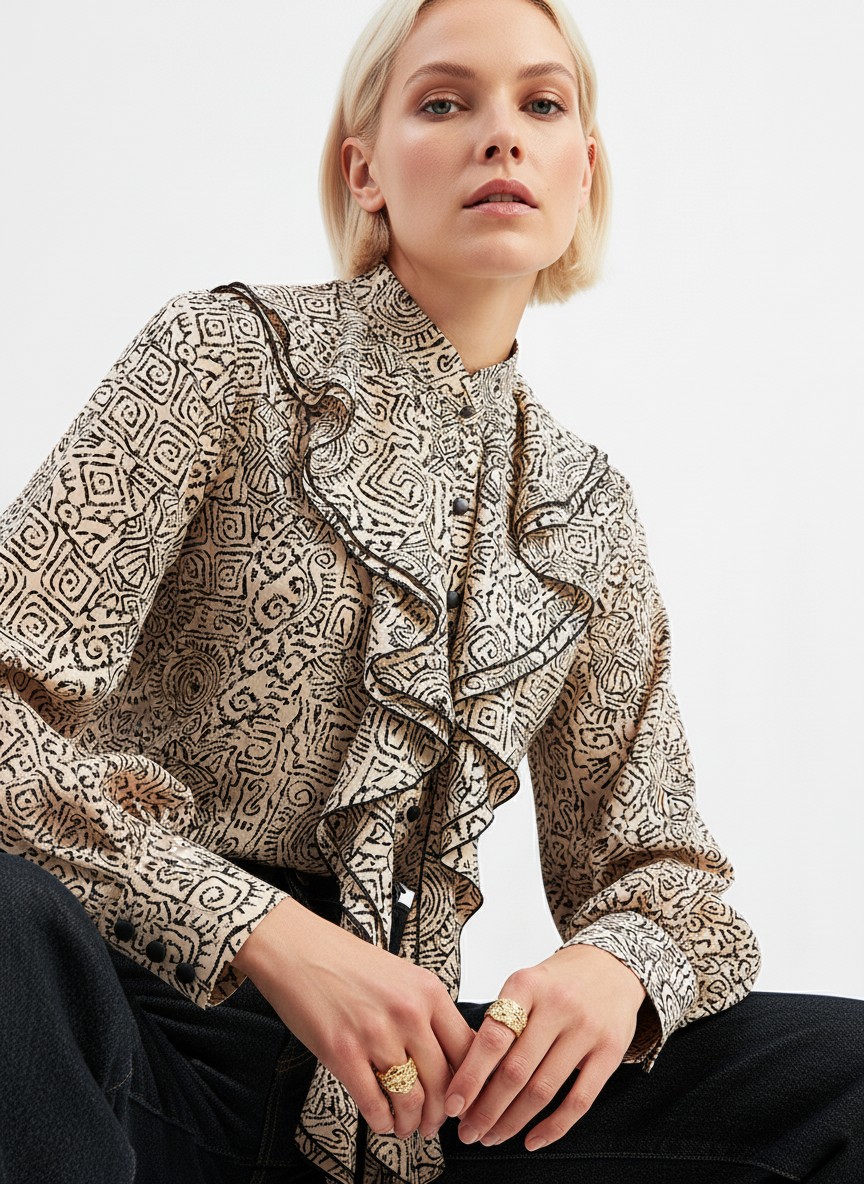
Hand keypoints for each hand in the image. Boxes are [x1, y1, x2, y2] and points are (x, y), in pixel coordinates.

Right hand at [233, 897, 475, 1139]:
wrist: (297, 949)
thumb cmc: (347, 962)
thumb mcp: (402, 976)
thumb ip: (426, 1011)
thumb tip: (449, 1055)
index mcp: (427, 991)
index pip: (466, 1049)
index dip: (470, 1083)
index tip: (464, 1099)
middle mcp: (407, 1012)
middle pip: (442, 1081)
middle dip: (440, 1113)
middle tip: (433, 1125)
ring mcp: (375, 1033)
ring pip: (411, 1097)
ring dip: (411, 1123)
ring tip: (407, 1128)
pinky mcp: (342, 1052)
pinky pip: (373, 1103)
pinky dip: (382, 1122)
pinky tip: (382, 1122)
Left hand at [443, 944, 647, 1150]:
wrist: (612, 966)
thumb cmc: (557, 982)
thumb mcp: (524, 985)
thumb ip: (501, 1023)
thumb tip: (467, 1079)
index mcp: (526, 985)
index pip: (493, 1037)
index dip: (470, 1076)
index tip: (453, 1104)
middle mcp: (558, 1004)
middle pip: (516, 1070)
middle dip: (486, 1109)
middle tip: (468, 1132)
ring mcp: (586, 1029)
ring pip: (543, 1089)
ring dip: (512, 1121)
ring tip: (492, 1137)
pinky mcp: (611, 1051)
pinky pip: (580, 1100)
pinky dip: (553, 1127)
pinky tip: (532, 1140)